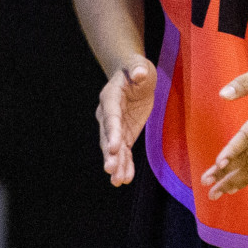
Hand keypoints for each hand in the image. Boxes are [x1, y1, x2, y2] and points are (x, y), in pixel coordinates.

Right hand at [96, 55, 154, 186]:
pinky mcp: (124, 134)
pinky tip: (125, 179)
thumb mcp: (139, 65)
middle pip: (107, 136)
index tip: (113, 147)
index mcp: (110, 97)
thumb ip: (137, 69)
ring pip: (114, 149)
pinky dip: (125, 165)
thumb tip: (138, 74)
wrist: (134, 75)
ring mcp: (115, 126)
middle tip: (110, 170)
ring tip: (118, 181)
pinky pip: (124, 151)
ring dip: (116, 165)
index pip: (111, 117)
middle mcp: (108, 114)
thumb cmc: (136, 68)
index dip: (111, 132)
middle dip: (110, 154)